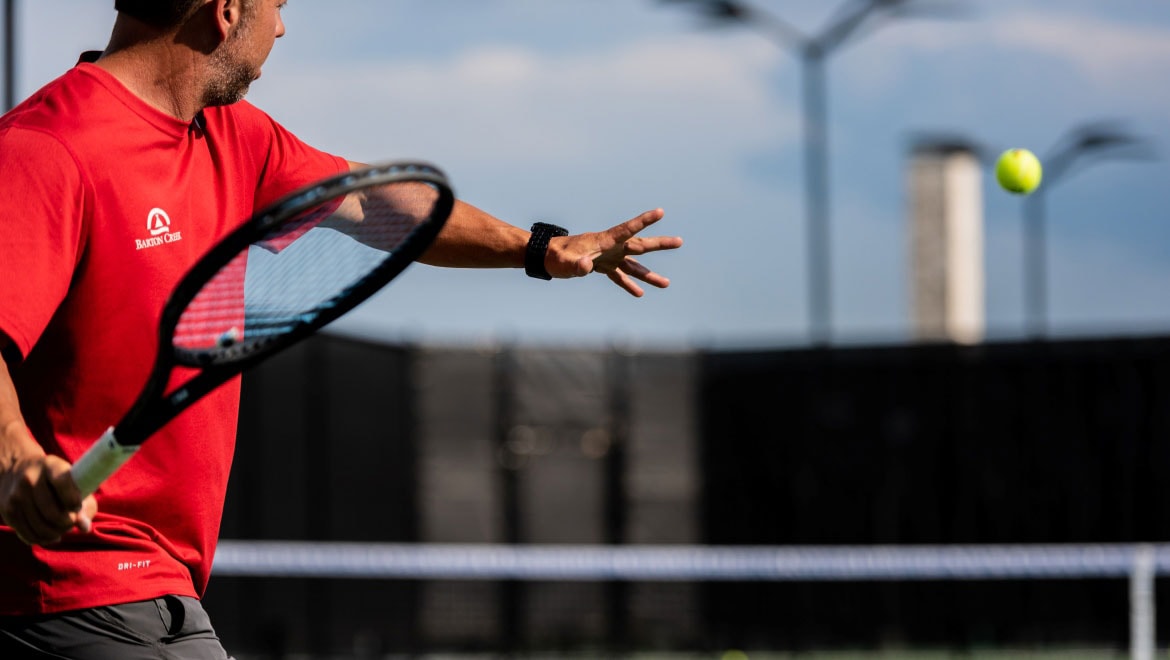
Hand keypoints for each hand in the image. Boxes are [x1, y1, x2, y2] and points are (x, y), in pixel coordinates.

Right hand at [0, 426, 95, 545]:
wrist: (16, 470)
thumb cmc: (56, 480)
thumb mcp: (73, 482)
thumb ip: (85, 504)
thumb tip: (84, 528)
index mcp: (51, 466)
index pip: (62, 483)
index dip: (73, 500)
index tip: (77, 507)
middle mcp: (30, 479)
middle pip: (52, 512)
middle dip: (67, 523)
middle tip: (71, 522)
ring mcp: (16, 495)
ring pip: (40, 527)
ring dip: (56, 533)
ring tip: (62, 529)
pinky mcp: (8, 511)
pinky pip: (28, 534)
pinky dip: (43, 539)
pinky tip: (51, 535)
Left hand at [546, 209, 682, 296]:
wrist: (544, 256)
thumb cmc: (554, 257)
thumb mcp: (564, 263)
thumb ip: (575, 265)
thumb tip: (585, 267)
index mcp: (604, 241)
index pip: (628, 230)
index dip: (644, 221)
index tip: (660, 212)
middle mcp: (610, 248)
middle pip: (639, 245)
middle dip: (660, 244)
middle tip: (680, 241)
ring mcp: (607, 257)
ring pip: (633, 265)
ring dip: (649, 275)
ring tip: (667, 284)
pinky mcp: (601, 267)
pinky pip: (619, 276)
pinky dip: (629, 285)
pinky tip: (640, 294)